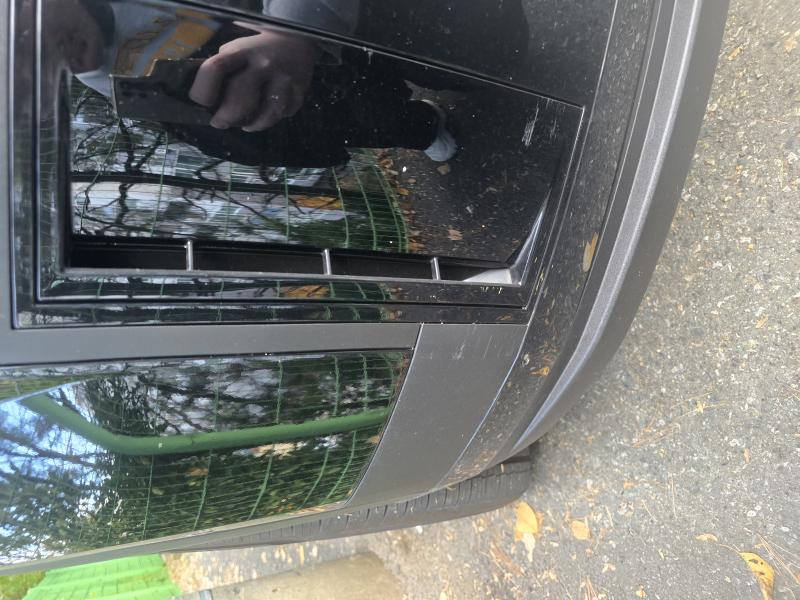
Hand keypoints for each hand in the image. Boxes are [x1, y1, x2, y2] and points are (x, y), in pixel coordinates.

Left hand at [189, 29, 321, 131]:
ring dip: (251, 124)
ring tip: (243, 124)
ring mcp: (284, 80)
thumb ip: (223, 71)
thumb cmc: (257, 51)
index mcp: (241, 51)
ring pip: (265, 115)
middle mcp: (263, 65)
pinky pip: (282, 115)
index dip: (203, 91)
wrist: (295, 42)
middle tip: (219, 122)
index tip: (200, 103)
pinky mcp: (298, 93)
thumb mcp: (237, 51)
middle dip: (226, 117)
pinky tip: (263, 115)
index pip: (215, 69)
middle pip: (240, 101)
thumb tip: (206, 101)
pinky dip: (270, 120)